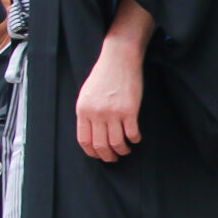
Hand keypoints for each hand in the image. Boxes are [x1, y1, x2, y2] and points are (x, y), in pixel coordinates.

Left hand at [74, 42, 143, 161]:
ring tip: (125, 149)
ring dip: (122, 151)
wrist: (118, 59)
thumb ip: (87, 113)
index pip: (84, 140)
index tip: (98, 155)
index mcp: (82, 110)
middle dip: (107, 156)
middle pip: (100, 145)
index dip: (92, 152)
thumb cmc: (103, 76)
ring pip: (117, 143)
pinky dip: (134, 140)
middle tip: (113, 158)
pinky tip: (135, 138)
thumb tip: (91, 133)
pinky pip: (132, 134)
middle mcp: (96, 113)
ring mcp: (112, 112)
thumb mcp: (87, 94)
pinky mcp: (129, 110)